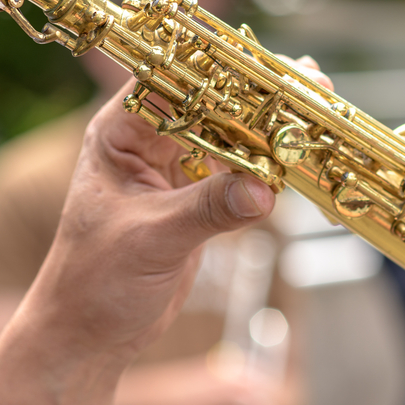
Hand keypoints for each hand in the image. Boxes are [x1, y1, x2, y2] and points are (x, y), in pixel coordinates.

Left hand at [27, 54, 329, 362]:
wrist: (90, 335)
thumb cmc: (95, 283)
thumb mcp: (151, 239)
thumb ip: (206, 210)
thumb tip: (264, 190)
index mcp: (119, 133)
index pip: (171, 80)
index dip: (219, 71)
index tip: (266, 70)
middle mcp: (146, 141)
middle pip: (210, 101)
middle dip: (257, 96)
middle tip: (307, 84)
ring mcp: (174, 168)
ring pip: (229, 133)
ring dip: (269, 128)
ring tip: (314, 113)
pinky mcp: (196, 198)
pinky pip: (238, 170)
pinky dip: (267, 166)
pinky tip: (300, 160)